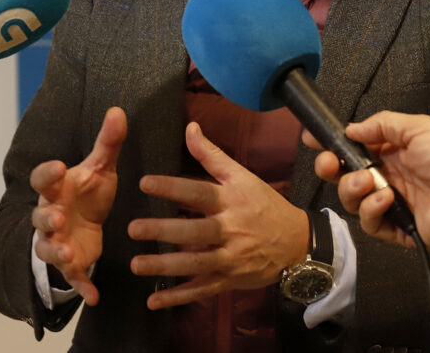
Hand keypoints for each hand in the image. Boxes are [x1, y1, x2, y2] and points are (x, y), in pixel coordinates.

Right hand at [30, 106, 126, 305]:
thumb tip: (119, 110)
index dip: (47, 173)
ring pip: (48, 249)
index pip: (43, 178)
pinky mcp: (72, 263)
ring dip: (57, 253)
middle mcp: (50, 215)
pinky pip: (73, 277)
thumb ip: (107, 143)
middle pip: (40, 217)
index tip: (57, 166)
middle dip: (46, 218)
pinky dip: (81, 286)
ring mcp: (57, 241)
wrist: (83, 223)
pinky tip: (94, 295)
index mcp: (57, 188)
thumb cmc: (87, 191)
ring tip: (69, 255)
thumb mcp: (99, 167)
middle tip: (56, 218)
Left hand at [128, 121, 308, 309]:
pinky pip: (202, 290)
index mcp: (232, 201)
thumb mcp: (242, 176)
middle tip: (132, 228)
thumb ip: (211, 155)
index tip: (145, 182)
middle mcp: (231, 230)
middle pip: (194, 231)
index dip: (173, 187)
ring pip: (195, 265)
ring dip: (165, 267)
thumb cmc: (264, 205)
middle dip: (164, 230)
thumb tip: (190, 127)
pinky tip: (154, 302)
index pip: (199, 192)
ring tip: (135, 265)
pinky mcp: (230, 281)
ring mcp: (231, 259)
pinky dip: (178, 298)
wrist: (297, 243)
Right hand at [303, 111, 429, 250]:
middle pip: (344, 176)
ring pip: (353, 201)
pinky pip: (371, 224)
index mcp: (392, 152)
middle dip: (330, 169)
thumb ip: (381, 126)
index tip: (312, 140)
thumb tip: (351, 128)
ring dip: (353, 189)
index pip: (353, 149)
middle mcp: (388, 177)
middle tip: (328, 165)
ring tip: (371, 183)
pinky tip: (387, 200)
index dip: (331, 145)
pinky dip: (372, 211)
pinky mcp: (398, 230)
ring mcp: (392, 204)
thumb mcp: (417, 127)